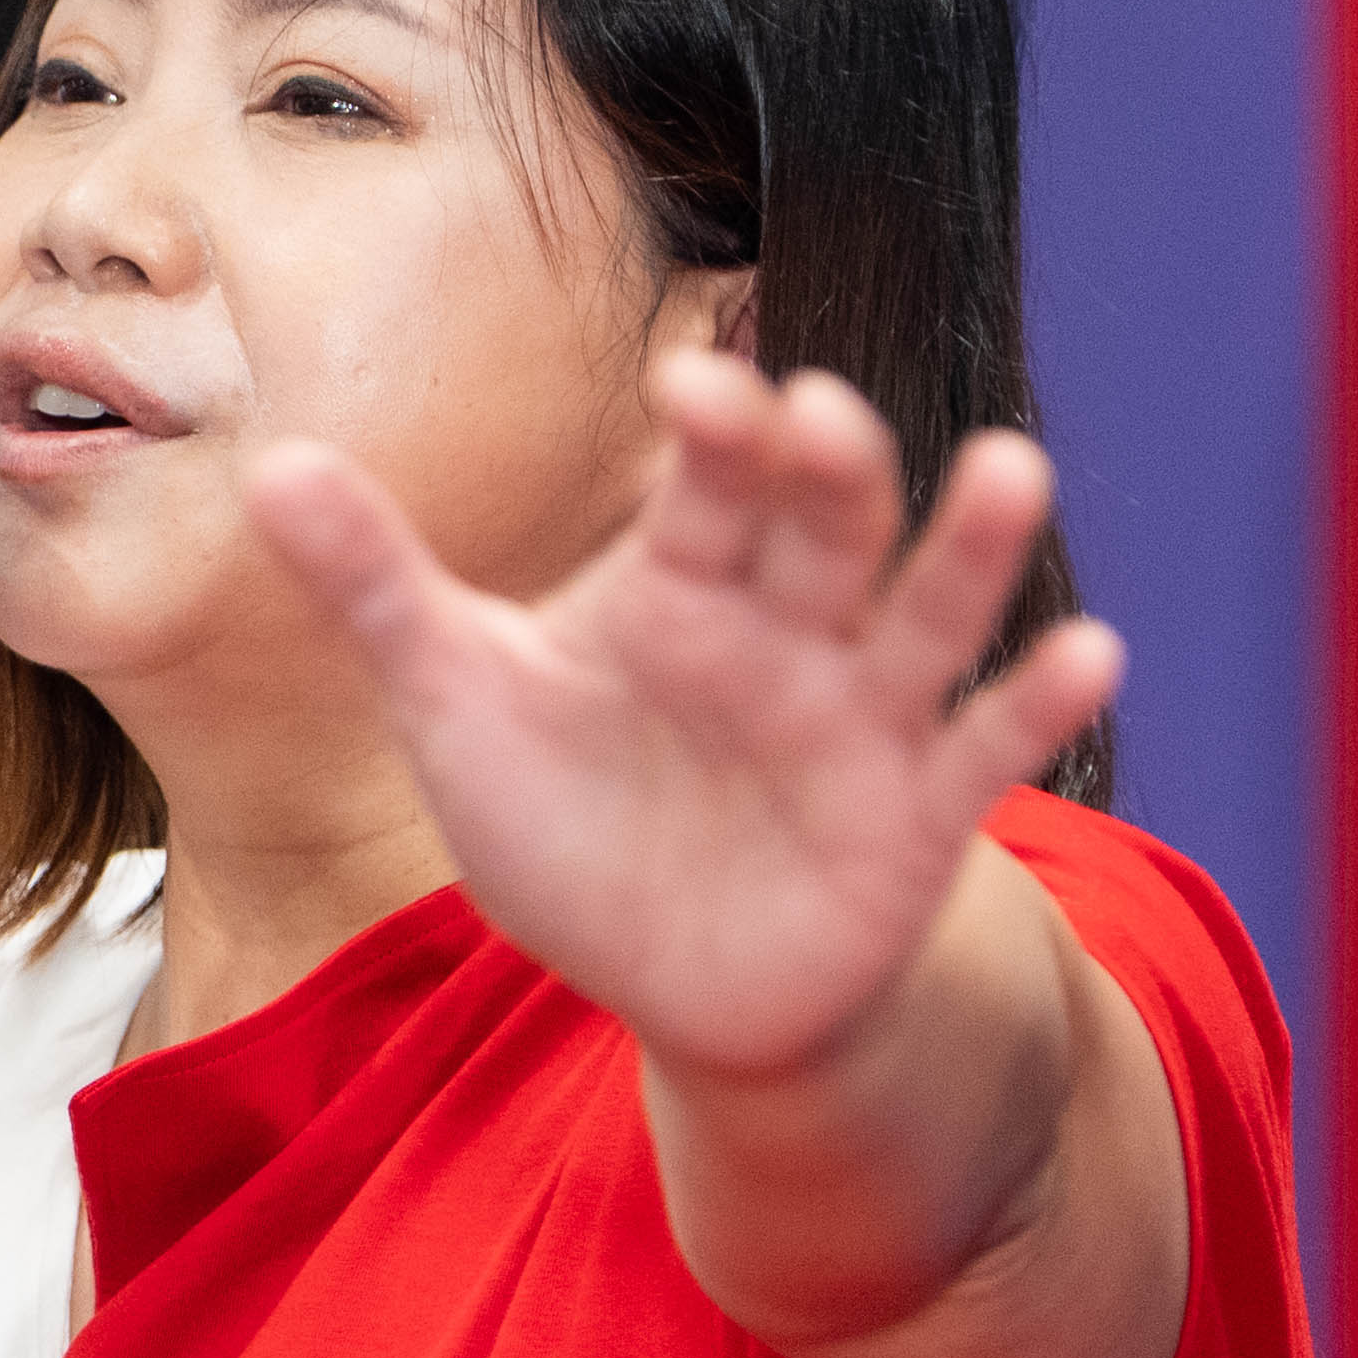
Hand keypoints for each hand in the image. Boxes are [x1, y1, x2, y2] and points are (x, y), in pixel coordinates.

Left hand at [252, 355, 1122, 1086]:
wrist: (666, 974)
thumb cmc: (567, 819)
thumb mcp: (457, 703)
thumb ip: (377, 587)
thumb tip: (266, 465)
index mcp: (680, 583)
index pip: (705, 488)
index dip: (711, 435)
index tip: (693, 383)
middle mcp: (787, 629)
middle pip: (824, 527)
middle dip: (831, 472)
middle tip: (823, 419)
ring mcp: (862, 718)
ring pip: (929, 612)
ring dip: (973, 546)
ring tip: (1016, 472)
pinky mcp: (918, 819)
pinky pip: (985, 753)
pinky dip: (1037, 705)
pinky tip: (1090, 651)